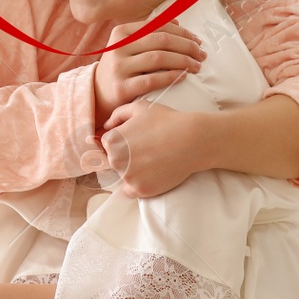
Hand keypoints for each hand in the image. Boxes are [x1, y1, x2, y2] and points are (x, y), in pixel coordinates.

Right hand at [93, 20, 205, 124]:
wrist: (98, 93)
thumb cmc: (121, 67)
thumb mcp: (128, 46)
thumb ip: (148, 33)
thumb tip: (177, 22)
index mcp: (121, 32)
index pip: (158, 26)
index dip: (182, 32)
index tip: (197, 40)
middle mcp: (118, 47)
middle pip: (161, 41)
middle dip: (187, 46)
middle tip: (202, 54)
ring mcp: (119, 67)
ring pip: (159, 58)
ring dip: (183, 61)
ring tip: (197, 66)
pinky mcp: (122, 88)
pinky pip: (153, 79)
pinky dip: (172, 76)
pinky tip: (184, 76)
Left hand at [100, 100, 214, 197]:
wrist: (192, 140)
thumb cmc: (166, 121)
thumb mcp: (139, 107)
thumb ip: (117, 114)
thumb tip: (105, 126)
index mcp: (111, 140)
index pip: (108, 145)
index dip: (124, 142)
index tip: (139, 141)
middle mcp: (115, 160)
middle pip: (114, 162)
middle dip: (127, 157)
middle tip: (147, 151)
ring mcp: (127, 177)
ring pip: (124, 176)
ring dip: (134, 171)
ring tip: (153, 160)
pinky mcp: (141, 190)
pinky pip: (133, 191)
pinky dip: (141, 185)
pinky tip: (154, 173)